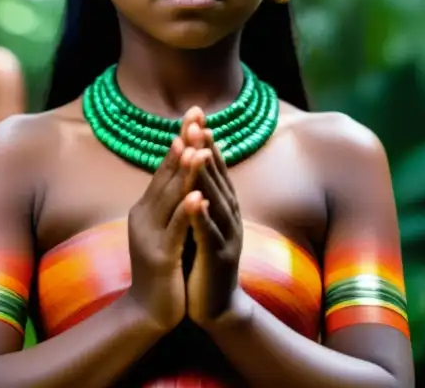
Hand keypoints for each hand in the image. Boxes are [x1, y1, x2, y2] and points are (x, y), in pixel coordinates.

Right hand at [126, 112, 207, 331]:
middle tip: (194, 117)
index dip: (180, 140)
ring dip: (184, 172)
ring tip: (198, 147)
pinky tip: (197, 195)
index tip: (194, 114)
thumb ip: (170, 201)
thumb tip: (183, 171)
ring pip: (170, 198)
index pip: (165, 167)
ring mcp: (150, 235)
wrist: (149, 311)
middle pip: (166, 174)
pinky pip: (176, 229)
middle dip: (183, 144)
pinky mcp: (160, 256)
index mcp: (146, 208)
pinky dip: (186, 211)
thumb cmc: (162, 268)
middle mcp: (144, 215)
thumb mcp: (165, 228)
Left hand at [182, 114, 244, 327]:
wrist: (217, 307)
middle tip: (198, 122)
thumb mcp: (204, 223)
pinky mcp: (218, 258)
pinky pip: (209, 234)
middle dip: (205, 149)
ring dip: (206, 175)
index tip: (196, 117)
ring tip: (197, 151)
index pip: (214, 168)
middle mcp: (230, 216)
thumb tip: (194, 164)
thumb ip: (201, 196)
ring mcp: (226, 237)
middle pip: (216, 177)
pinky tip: (196, 201)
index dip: (205, 142)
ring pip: (216, 200)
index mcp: (224, 207)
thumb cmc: (205, 261)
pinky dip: (203, 216)